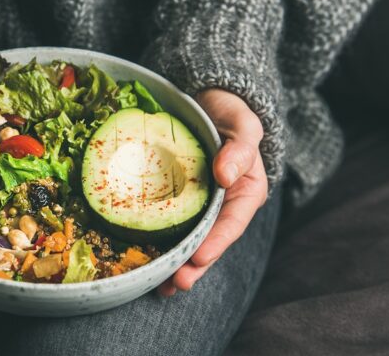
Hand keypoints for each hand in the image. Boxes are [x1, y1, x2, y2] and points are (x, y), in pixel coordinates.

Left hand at [158, 89, 268, 295]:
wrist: (208, 102)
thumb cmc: (230, 113)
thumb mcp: (243, 124)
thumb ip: (241, 148)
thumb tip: (226, 174)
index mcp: (244, 192)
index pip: (232, 223)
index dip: (216, 243)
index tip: (199, 258)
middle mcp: (222, 205)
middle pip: (209, 241)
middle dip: (193, 265)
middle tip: (175, 282)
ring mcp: (199, 205)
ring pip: (188, 240)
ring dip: (175, 264)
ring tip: (160, 286)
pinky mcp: (176, 200)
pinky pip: (168, 225)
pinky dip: (157, 244)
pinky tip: (143, 261)